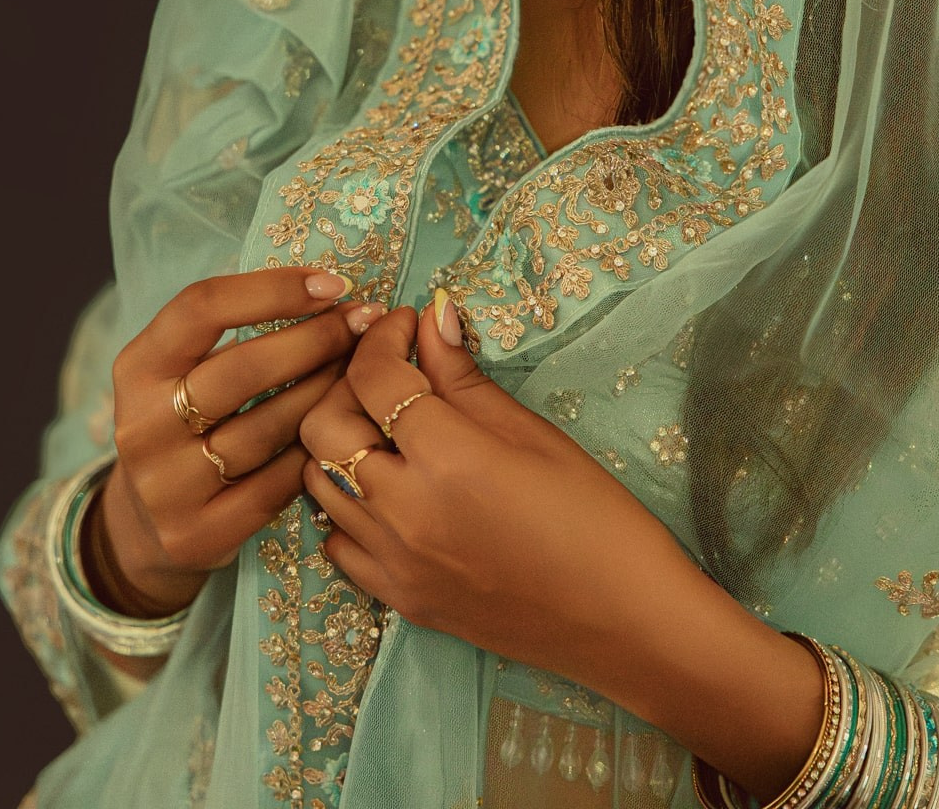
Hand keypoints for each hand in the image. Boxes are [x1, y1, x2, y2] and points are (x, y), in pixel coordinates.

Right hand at [88, 267, 384, 620]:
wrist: (144, 525)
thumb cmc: (185, 420)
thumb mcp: (182, 368)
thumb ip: (231, 328)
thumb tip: (325, 284)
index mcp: (137, 367)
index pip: (201, 307)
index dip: (273, 288)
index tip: (333, 283)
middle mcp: (143, 427)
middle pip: (242, 368)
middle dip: (316, 338)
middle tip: (365, 321)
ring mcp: (167, 487)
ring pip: (267, 429)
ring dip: (327, 391)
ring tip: (364, 369)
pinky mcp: (199, 534)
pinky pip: (279, 484)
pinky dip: (316, 451)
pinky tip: (345, 429)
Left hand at [298, 293, 697, 697]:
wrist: (620, 618)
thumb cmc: (593, 516)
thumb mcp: (531, 433)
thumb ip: (463, 377)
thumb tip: (431, 320)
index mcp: (446, 458)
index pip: (374, 377)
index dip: (384, 336)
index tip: (407, 324)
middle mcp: (403, 510)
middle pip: (323, 426)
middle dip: (346, 383)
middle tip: (390, 371)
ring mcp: (393, 561)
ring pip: (318, 482)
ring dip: (341, 442)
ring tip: (385, 427)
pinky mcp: (397, 598)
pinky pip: (337, 542)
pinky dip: (348, 506)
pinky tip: (389, 490)